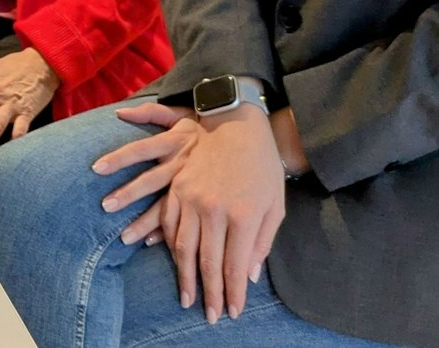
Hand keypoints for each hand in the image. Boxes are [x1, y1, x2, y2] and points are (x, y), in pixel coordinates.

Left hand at [95, 102, 198, 243]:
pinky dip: (170, 231)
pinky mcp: (206, 199)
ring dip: (145, 221)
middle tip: (104, 206)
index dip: (119, 157)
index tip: (96, 167)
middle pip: (150, 179)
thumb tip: (120, 113)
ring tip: (125, 237)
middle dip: (127, 194)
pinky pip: (186, 217)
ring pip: (167, 204)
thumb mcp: (181, 114)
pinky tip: (155, 243)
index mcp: (174, 141)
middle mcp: (181, 164)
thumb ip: (151, 113)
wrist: (246, 136)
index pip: (141, 148)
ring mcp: (194, 184)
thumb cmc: (207, 128)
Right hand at [98, 103, 285, 322]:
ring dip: (182, 274)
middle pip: (205, 260)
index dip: (233, 293)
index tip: (231, 313)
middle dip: (207, 292)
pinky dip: (165, 244)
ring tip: (183, 296)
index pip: (234, 265)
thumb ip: (261, 242)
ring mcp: (190, 196)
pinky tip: (168, 258)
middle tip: (207, 315)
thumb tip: (249, 275)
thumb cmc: (262, 165)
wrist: (236, 122)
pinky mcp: (177, 186)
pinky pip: (166, 221)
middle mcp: (213, 209)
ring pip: (181, 245)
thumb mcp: (274, 204)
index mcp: (242, 215)